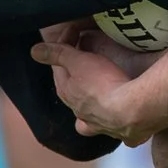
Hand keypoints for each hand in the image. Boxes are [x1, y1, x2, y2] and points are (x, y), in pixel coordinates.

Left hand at [31, 33, 154, 140]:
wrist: (132, 110)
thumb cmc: (103, 84)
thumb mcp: (79, 61)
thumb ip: (58, 54)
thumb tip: (35, 51)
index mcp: (68, 94)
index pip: (60, 69)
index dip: (65, 49)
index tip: (75, 34)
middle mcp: (81, 114)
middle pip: (73, 96)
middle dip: (74, 80)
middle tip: (85, 62)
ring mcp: (101, 125)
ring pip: (89, 120)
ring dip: (90, 111)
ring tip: (96, 102)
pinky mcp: (123, 133)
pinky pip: (117, 134)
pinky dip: (116, 130)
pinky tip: (120, 127)